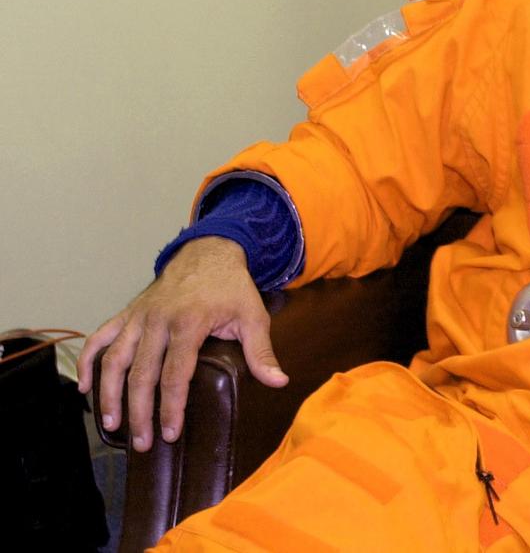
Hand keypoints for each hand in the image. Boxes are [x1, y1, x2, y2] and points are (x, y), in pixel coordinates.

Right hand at [76, 236, 287, 450]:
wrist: (208, 252)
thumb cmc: (231, 288)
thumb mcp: (253, 316)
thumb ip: (261, 352)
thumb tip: (279, 382)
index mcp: (189, 322)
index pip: (175, 374)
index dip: (171, 407)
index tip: (170, 433)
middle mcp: (158, 321)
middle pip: (141, 374)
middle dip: (139, 412)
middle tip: (142, 443)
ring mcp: (139, 316)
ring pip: (114, 359)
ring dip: (109, 394)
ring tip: (111, 425)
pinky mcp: (128, 312)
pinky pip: (100, 337)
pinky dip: (87, 361)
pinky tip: (84, 387)